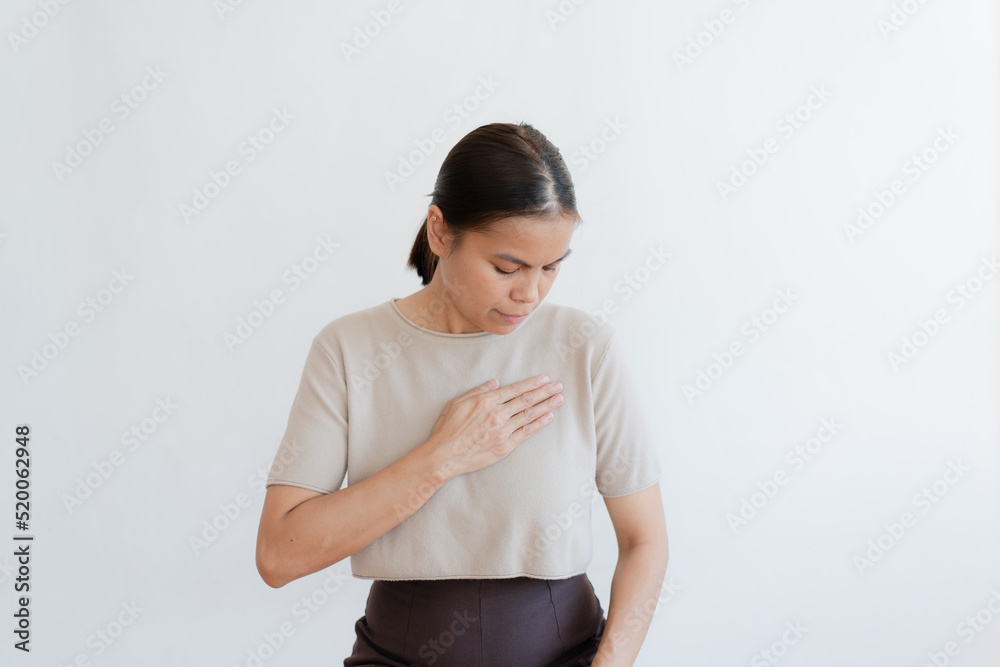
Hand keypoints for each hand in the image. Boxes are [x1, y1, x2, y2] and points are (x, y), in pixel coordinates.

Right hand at [421, 374, 564, 481]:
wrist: (445, 456)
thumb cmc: (447, 429)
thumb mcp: (458, 403)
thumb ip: (478, 391)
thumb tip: (496, 383)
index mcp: (486, 401)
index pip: (515, 389)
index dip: (532, 383)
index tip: (545, 379)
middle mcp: (497, 414)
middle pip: (527, 400)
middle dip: (545, 392)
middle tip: (559, 386)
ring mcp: (502, 431)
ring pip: (529, 415)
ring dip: (547, 406)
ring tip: (559, 399)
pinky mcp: (505, 446)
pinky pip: (526, 433)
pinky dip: (538, 424)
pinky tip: (548, 417)